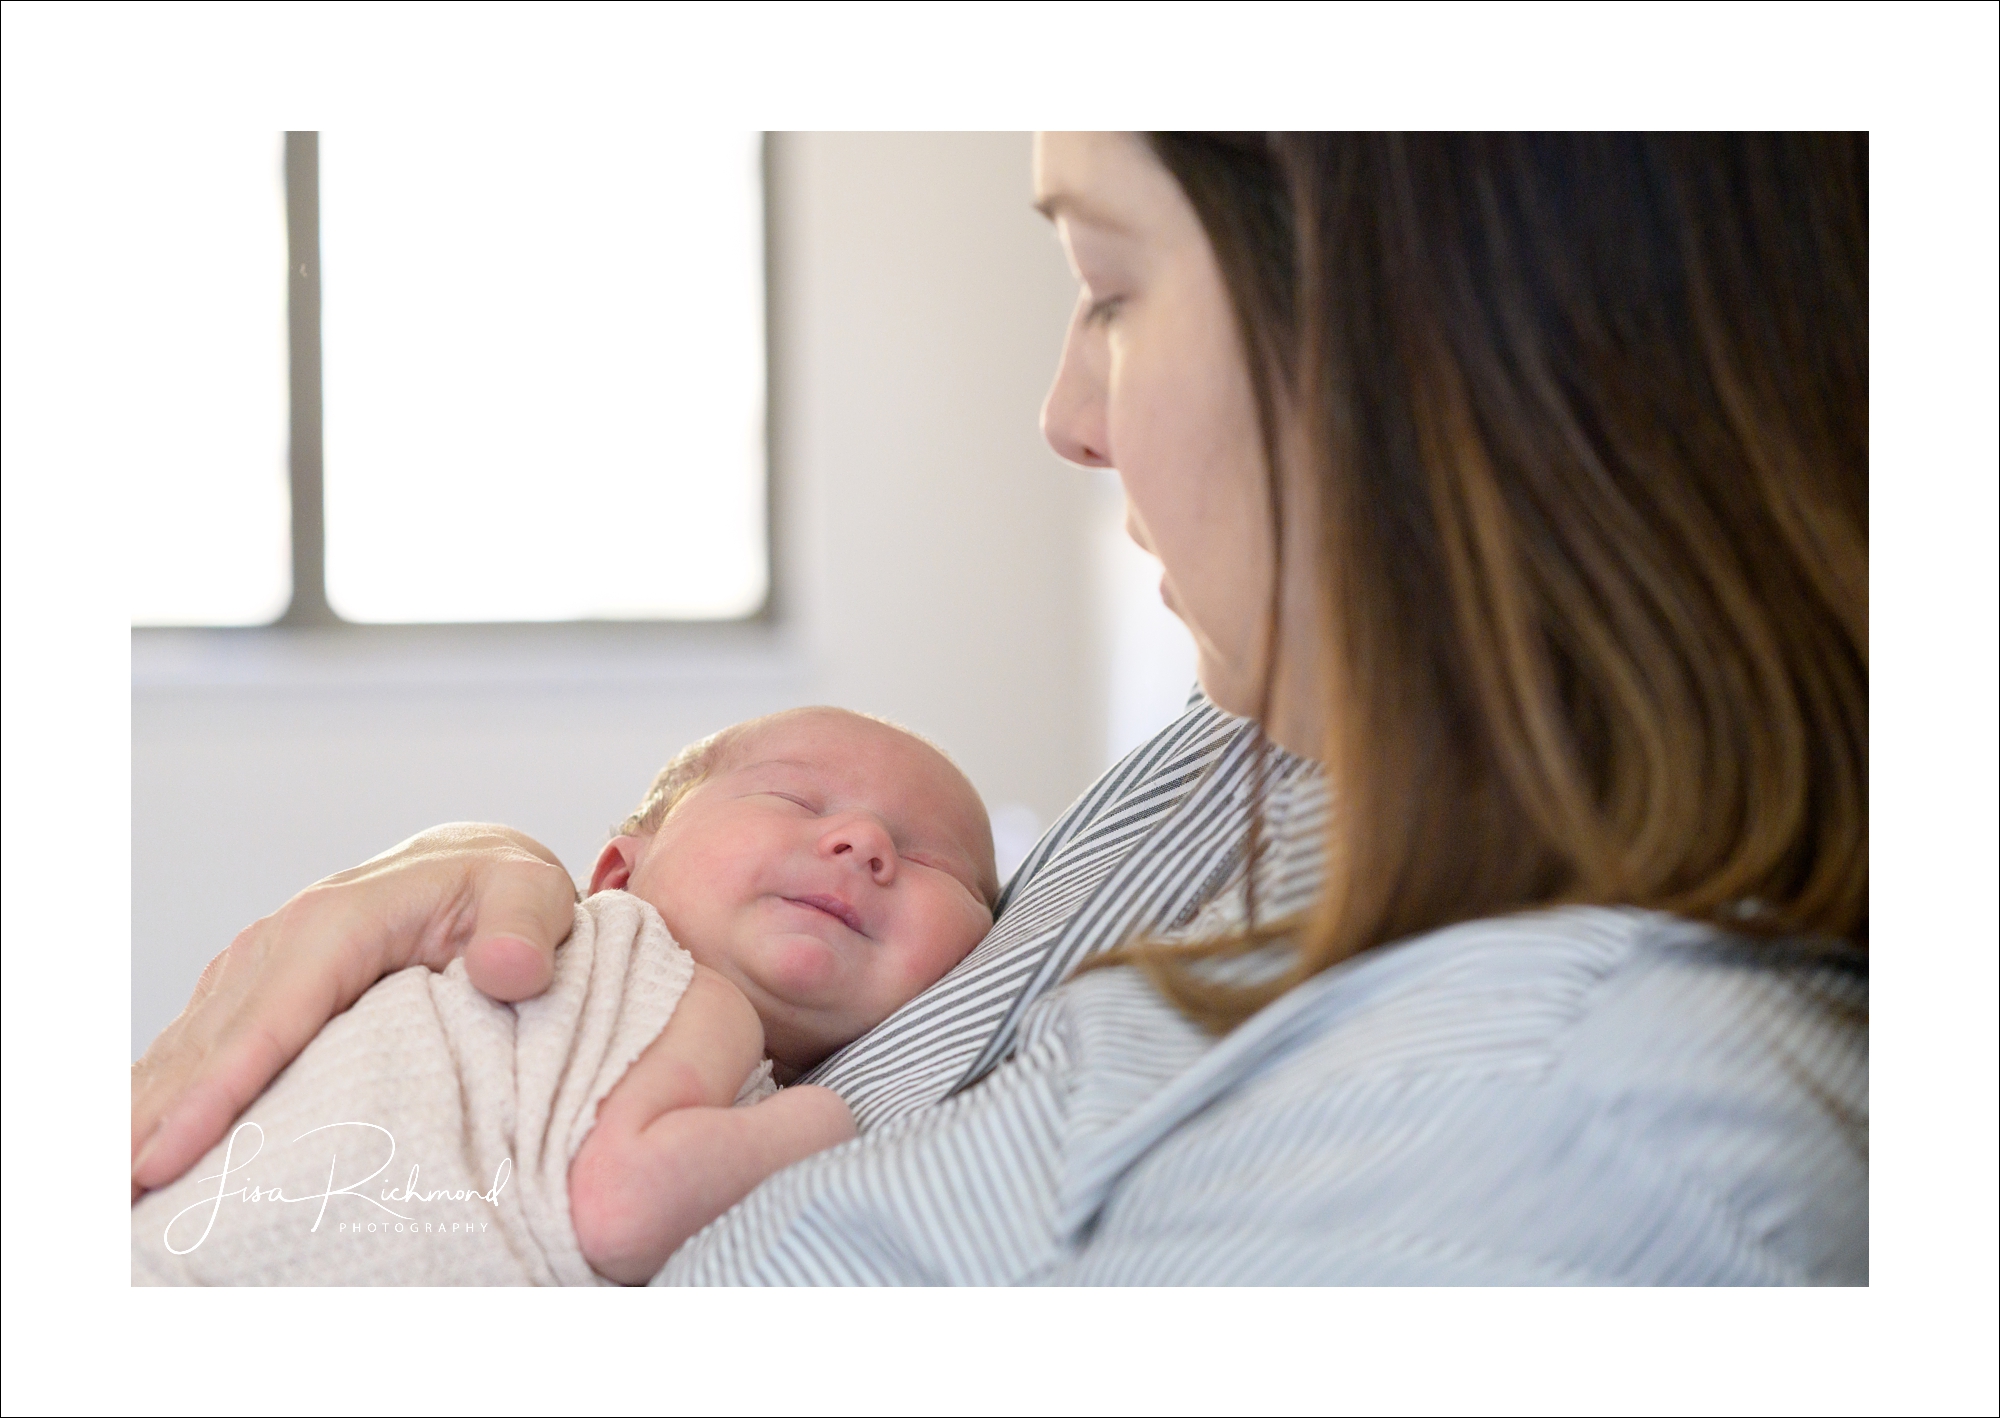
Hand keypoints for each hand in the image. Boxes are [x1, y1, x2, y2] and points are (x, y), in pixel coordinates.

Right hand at [130, 823, 577, 1199]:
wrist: (476, 865)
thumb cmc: (505, 889)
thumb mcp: (531, 894)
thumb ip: (525, 928)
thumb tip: (509, 969)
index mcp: (337, 924)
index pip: (268, 1024)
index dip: (214, 1097)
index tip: (162, 1160)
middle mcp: (278, 942)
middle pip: (203, 1049)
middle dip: (148, 1125)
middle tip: (110, 1197)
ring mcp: (255, 966)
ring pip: (183, 1052)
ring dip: (138, 1118)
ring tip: (107, 1189)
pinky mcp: (250, 989)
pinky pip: (194, 1049)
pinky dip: (157, 1097)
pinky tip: (131, 1145)